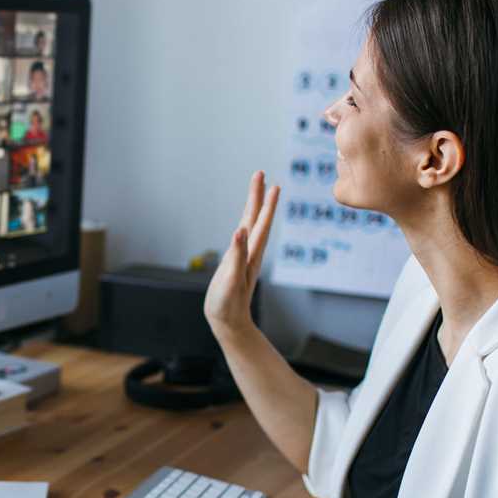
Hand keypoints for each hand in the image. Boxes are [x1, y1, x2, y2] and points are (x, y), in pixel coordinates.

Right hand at [203, 171, 278, 337]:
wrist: (229, 323)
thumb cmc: (228, 304)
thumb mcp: (230, 280)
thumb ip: (236, 255)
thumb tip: (240, 230)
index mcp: (250, 254)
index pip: (259, 222)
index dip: (264, 202)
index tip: (268, 182)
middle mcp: (250, 252)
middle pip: (256, 218)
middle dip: (259, 196)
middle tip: (260, 174)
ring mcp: (244, 257)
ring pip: (251, 226)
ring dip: (255, 207)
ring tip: (258, 191)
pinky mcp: (237, 263)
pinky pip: (243, 237)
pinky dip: (245, 223)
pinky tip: (244, 220)